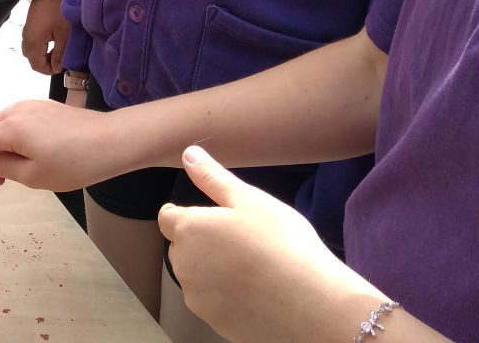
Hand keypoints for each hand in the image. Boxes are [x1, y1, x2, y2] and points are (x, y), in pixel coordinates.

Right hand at [0, 99, 114, 190]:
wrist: (114, 141)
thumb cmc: (75, 162)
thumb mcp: (33, 176)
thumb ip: (1, 167)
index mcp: (10, 128)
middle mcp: (16, 110)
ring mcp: (31, 106)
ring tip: (16, 173)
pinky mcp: (44, 108)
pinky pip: (16, 123)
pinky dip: (12, 140)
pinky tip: (31, 157)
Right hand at [21, 0, 68, 74]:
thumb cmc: (58, 11)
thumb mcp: (64, 34)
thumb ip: (60, 54)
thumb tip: (57, 68)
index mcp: (34, 43)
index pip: (37, 66)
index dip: (49, 70)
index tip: (61, 66)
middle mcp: (26, 39)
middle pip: (32, 60)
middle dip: (45, 63)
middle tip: (59, 59)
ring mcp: (26, 31)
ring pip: (30, 51)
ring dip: (42, 55)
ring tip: (56, 50)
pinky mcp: (28, 25)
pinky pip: (30, 42)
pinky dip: (39, 47)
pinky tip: (51, 40)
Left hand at [160, 146, 383, 342]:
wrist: (310, 304)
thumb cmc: (282, 243)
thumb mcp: (249, 200)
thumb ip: (212, 177)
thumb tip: (188, 154)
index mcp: (189, 230)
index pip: (168, 217)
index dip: (187, 213)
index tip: (213, 216)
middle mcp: (184, 266)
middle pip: (181, 248)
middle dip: (201, 242)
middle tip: (240, 239)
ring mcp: (198, 299)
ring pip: (196, 276)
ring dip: (212, 269)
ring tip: (251, 265)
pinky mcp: (214, 323)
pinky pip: (212, 302)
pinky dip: (226, 295)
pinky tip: (255, 290)